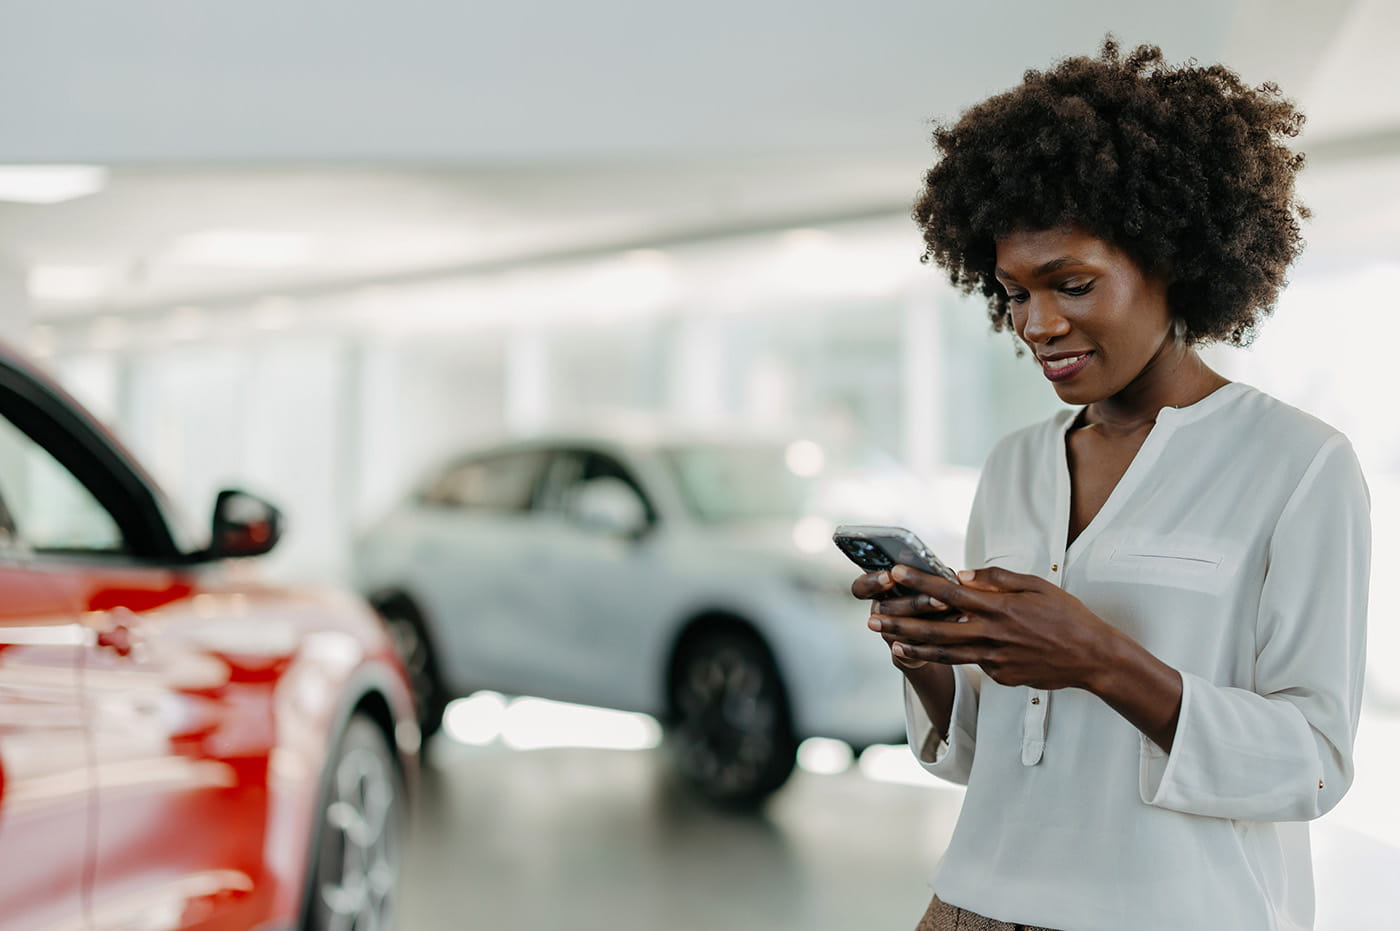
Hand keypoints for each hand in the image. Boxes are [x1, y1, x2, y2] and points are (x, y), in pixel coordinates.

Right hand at [851, 568, 960, 669]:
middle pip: (886, 608)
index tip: (889, 576)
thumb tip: (945, 572)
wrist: (926, 634)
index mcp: (878, 592)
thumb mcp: (921, 582)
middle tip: (936, 597)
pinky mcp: (903, 652)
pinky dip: (940, 632)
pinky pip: (918, 645)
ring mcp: (890, 633)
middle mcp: (880, 613)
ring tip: (948, 606)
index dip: (873, 582)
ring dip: (927, 617)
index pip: (861, 588)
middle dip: (914, 602)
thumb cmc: (923, 598)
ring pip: (903, 628)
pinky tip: (957, 622)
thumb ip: (927, 575)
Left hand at [868, 564, 1120, 689]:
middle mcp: (991, 634)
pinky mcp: (999, 676)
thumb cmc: (1066, 616)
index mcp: (999, 607)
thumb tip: (963, 574)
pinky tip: (928, 653)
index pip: (949, 592)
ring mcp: (994, 659)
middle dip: (900, 624)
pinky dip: (948, 658)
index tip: (894, 573)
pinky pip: (971, 663)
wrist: (1092, 658)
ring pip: (944, 654)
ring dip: (912, 647)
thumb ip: (997, 579)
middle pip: (935, 630)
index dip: (919, 582)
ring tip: (888, 642)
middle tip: (873, 619)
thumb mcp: (1036, 586)